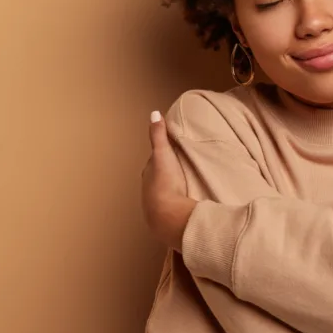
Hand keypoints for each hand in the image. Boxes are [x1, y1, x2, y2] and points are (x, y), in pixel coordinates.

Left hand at [141, 111, 196, 250]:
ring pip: (164, 194)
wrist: (168, 216)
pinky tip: (185, 204)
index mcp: (148, 175)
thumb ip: (159, 135)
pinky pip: (173, 208)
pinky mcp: (167, 219)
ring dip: (172, 190)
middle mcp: (148, 191)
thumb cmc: (165, 182)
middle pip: (158, 179)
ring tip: (185, 186)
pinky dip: (177, 204)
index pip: (153, 162)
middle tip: (180, 169)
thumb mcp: (163, 154)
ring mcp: (157, 207)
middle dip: (167, 174)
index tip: (171, 151)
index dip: (161, 156)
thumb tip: (154, 113)